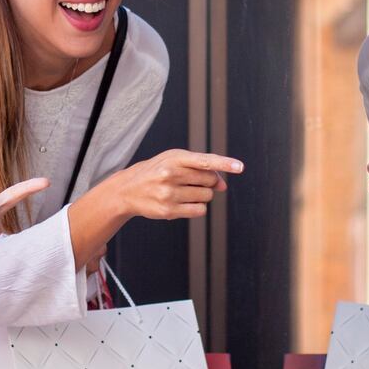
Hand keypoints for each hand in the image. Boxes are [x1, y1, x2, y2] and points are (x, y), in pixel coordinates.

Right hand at [107, 150, 242, 222]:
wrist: (128, 189)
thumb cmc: (158, 171)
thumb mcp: (175, 161)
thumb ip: (201, 168)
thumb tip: (223, 186)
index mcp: (174, 157)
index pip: (204, 160)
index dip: (224, 163)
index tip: (240, 167)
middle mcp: (170, 174)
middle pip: (210, 180)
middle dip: (209, 182)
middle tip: (193, 181)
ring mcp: (168, 193)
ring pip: (206, 196)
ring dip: (201, 195)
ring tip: (182, 191)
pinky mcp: (168, 210)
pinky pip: (200, 211)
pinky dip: (197, 207)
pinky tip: (183, 203)